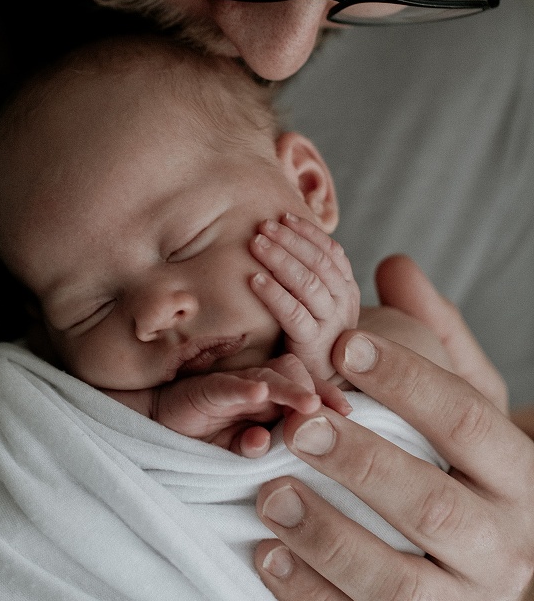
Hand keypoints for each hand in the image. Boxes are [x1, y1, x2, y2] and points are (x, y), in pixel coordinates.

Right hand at [153, 356, 350, 456]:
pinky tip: (257, 395)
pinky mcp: (204, 389)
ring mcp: (232, 386)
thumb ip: (255, 448)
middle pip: (294, 373)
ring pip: (268, 376)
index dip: (329, 395)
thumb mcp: (238, 451)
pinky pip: (228, 385)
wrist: (158, 424)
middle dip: (317, 390)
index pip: (308, 387)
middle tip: (333, 411)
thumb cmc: (204, 439)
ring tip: (308, 405)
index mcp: (271, 401)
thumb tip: (266, 445)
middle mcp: (255, 387)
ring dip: (290, 390)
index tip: (350, 412)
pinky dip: (243, 388)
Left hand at [250, 213, 359, 381]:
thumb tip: (282, 235)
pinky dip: (274, 293)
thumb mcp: (314, 304)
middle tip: (263, 224)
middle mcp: (344, 304)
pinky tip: (253, 278)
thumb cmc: (305, 337)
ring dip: (280, 258)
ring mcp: (331, 324)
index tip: (284, 215)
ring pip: (308, 282)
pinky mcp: (312, 345)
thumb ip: (308, 276)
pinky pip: (293, 313)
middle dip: (290, 239)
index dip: (308, 232)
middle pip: (319, 262)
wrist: (313, 385)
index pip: (332, 251)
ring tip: (255, 242)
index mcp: (346, 289)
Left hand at [253, 257, 533, 600]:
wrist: (478, 581)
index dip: (407, 381)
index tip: (341, 347)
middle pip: (433, 507)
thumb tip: (395, 266)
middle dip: (360, 463)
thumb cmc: (457, 473)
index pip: (468, 422)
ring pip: (399, 585)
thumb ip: (430, 338)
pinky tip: (266, 558)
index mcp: (517, 475)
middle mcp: (504, 548)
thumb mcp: (460, 403)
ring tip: (267, 494)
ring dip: (327, 538)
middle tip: (297, 427)